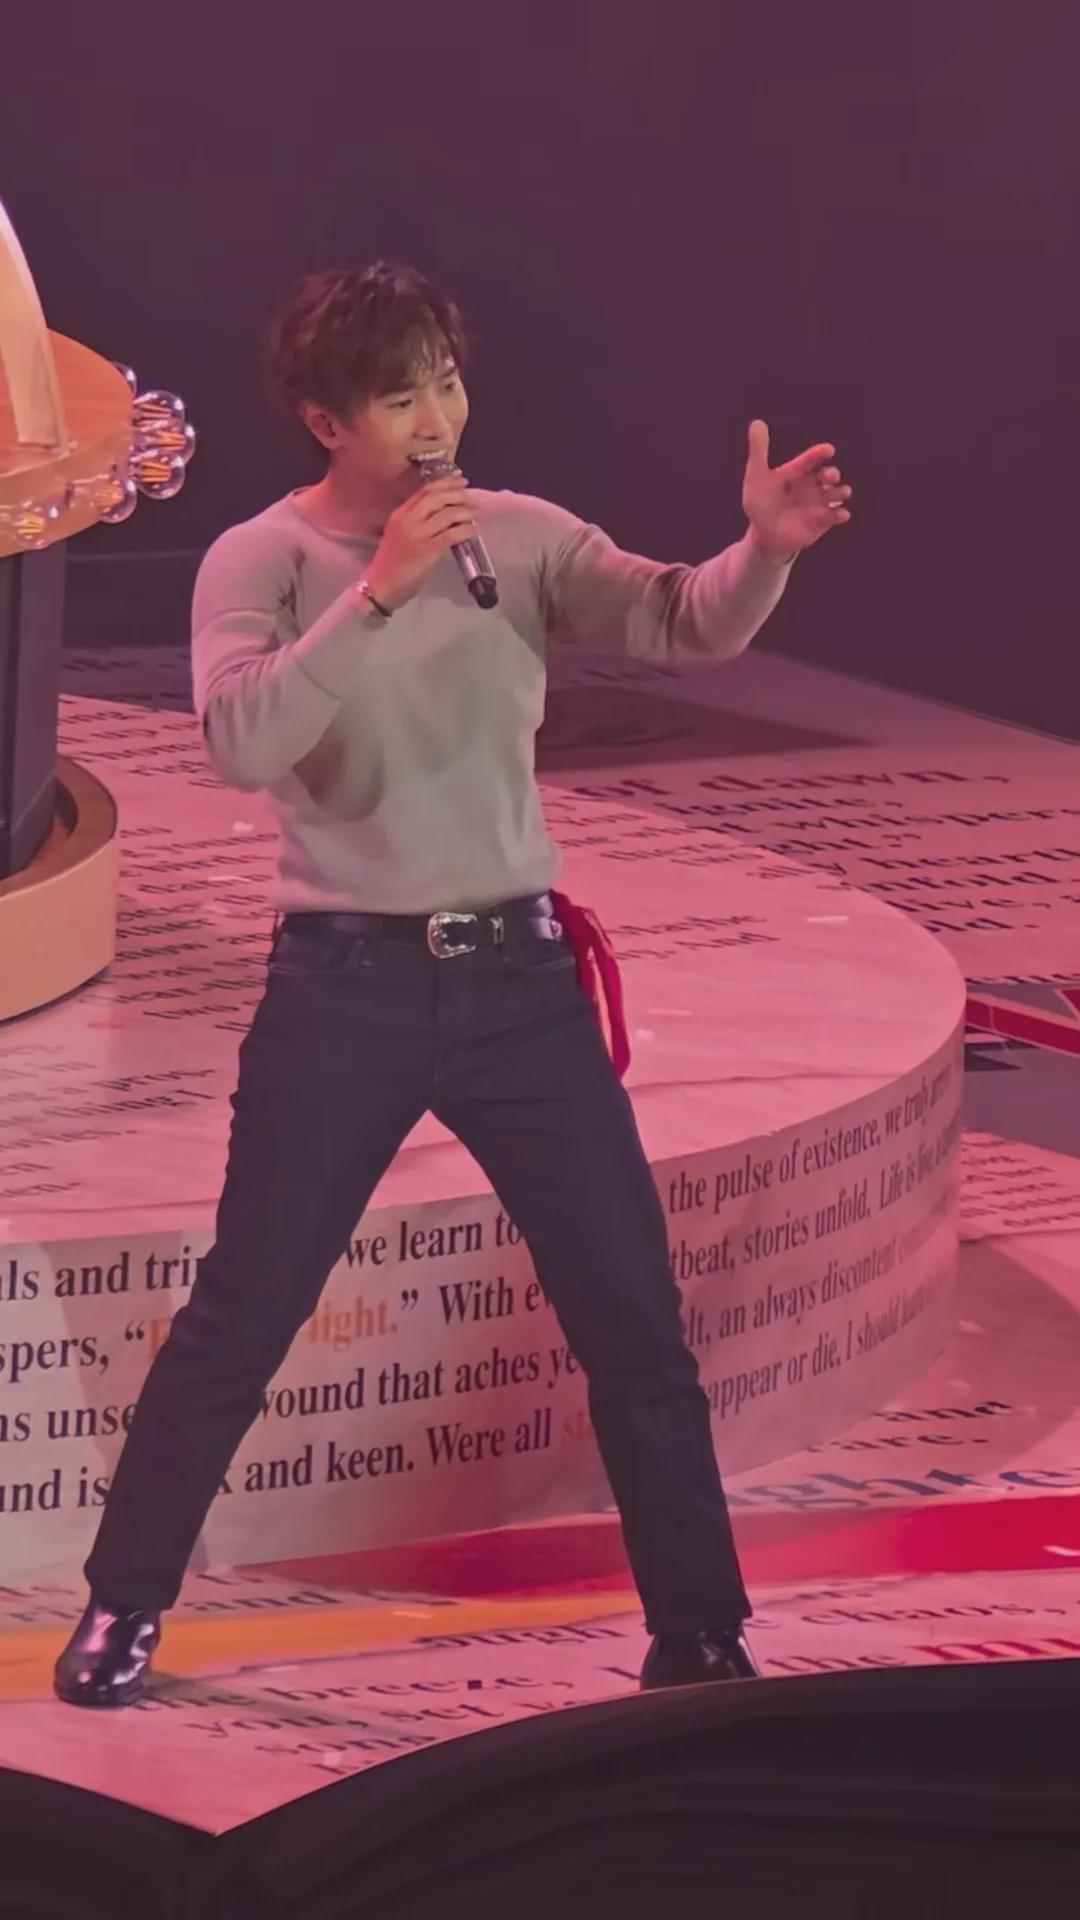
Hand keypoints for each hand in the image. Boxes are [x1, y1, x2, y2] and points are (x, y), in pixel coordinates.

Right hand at [365, 475, 475, 610]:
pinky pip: (452, 535)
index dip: (445, 483)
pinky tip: (473, 531)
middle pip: (437, 497)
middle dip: (457, 494)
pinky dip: (466, 531)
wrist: (380, 585)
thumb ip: (415, 522)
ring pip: (447, 514)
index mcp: (400, 514)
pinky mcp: (428, 550)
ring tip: (474, 514)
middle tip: (469, 496)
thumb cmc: (390, 563)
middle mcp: (408, 520)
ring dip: (465, 512)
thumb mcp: (399, 534)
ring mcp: (418, 534)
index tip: (459, 481)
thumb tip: (442, 513)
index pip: (424, 491)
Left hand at [742, 420, 852, 561]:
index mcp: (797, 473)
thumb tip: (756, 422)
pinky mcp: (824, 520)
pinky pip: (836, 515)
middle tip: (830, 476)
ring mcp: (819, 502)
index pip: (811, 460)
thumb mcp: (757, 477)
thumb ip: (759, 451)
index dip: (819, 454)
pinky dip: (840, 513)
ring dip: (841, 492)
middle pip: (828, 475)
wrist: (765, 536)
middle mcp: (812, 485)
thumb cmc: (760, 505)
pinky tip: (840, 514)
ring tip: (840, 493)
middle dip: (832, 474)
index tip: (828, 450)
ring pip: (837, 493)